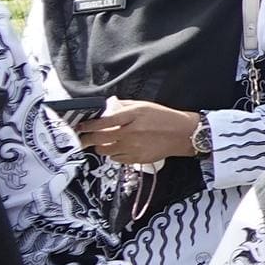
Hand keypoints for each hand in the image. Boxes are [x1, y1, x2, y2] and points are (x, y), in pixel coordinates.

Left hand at [75, 99, 203, 165]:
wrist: (183, 134)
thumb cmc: (164, 117)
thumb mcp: (144, 106)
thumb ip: (123, 107)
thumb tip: (105, 109)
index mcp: (133, 116)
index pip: (103, 122)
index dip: (88, 125)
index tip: (80, 126)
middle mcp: (131, 133)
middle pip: (99, 139)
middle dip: (86, 139)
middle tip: (82, 138)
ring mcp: (134, 147)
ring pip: (105, 151)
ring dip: (101, 146)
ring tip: (103, 142)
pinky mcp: (137, 158)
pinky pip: (116, 159)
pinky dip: (114, 154)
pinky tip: (119, 147)